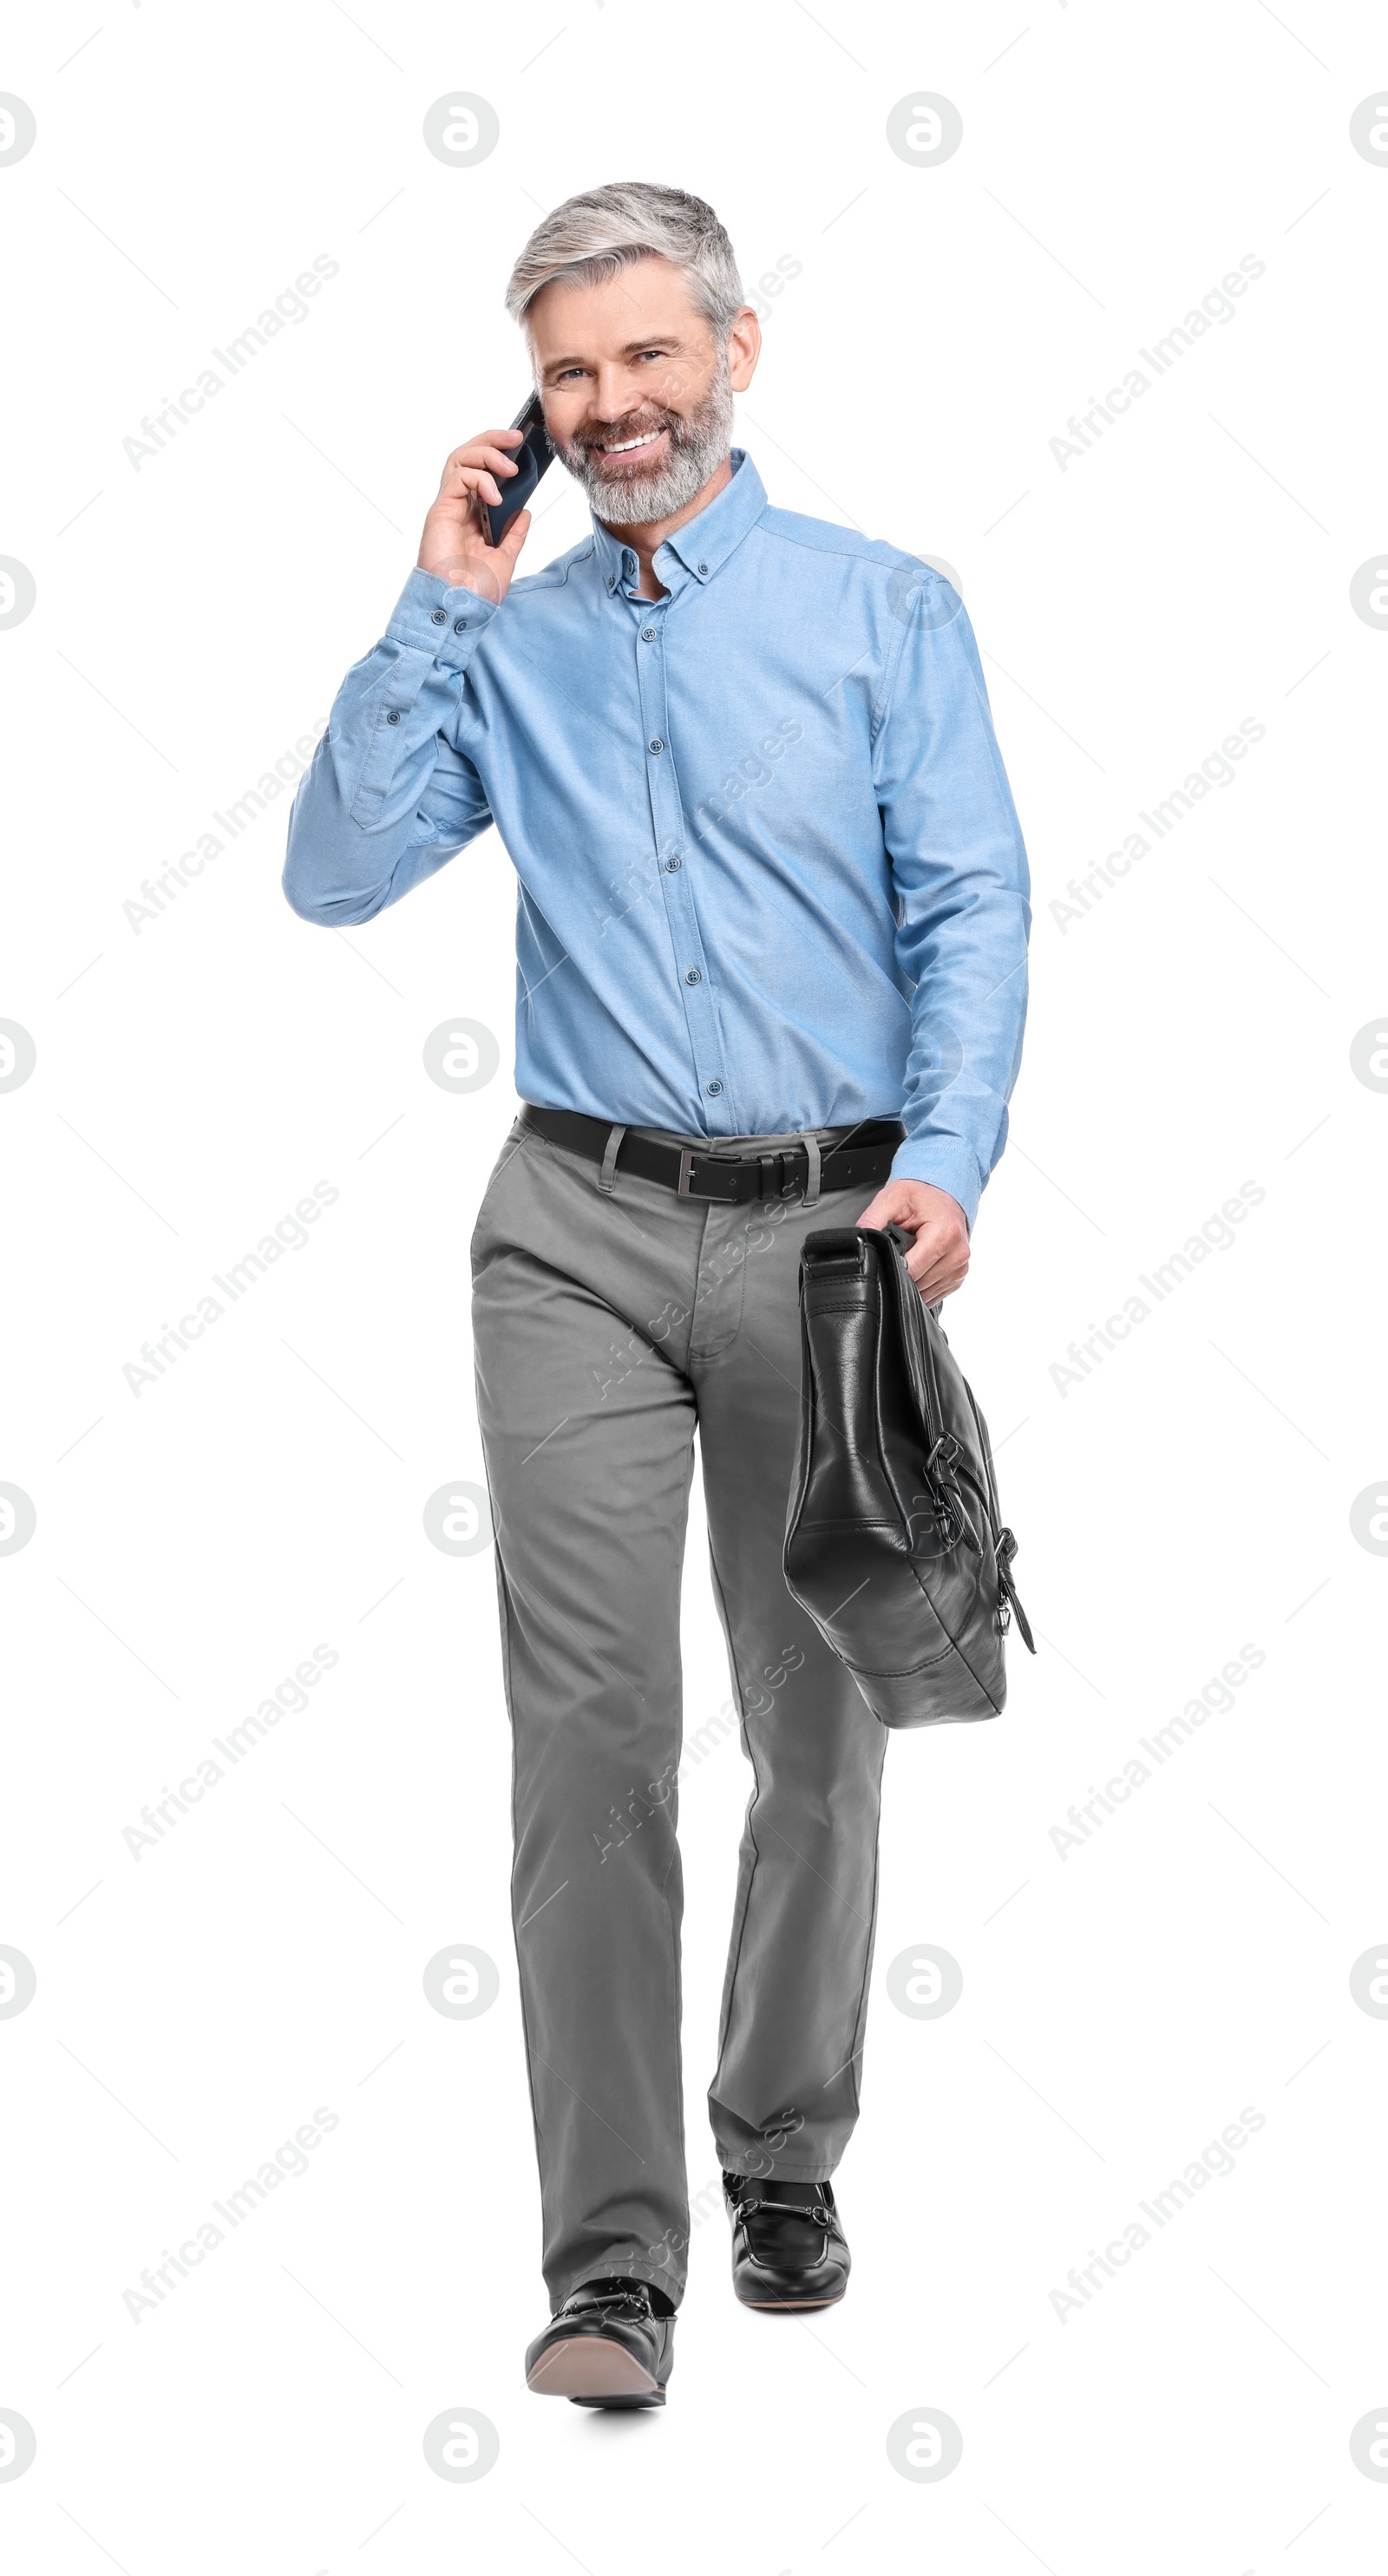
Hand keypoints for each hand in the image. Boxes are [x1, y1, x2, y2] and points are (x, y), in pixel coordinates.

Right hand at [416, 429, 532, 604]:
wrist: (460, 609)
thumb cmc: (475, 591)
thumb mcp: (505, 558)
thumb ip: (513, 534)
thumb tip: (524, 511)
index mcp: (471, 514)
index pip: (480, 470)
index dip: (497, 452)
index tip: (521, 447)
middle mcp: (457, 506)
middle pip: (467, 455)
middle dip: (492, 440)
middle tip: (516, 438)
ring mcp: (447, 506)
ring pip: (460, 458)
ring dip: (487, 454)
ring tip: (510, 468)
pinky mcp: (440, 510)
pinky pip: (458, 478)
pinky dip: (480, 479)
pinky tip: (496, 496)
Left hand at [855, 1178, 970, 1301]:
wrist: (942, 1196)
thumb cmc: (920, 1196)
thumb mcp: (891, 1199)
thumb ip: (872, 1220)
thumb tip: (858, 1242)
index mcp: (945, 1233)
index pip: (913, 1270)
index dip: (893, 1268)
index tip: (886, 1258)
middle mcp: (957, 1252)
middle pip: (919, 1283)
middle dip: (901, 1274)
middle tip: (897, 1253)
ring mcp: (960, 1267)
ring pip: (927, 1293)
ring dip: (912, 1281)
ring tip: (909, 1257)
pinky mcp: (959, 1275)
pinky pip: (936, 1293)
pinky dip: (922, 1285)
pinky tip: (918, 1266)